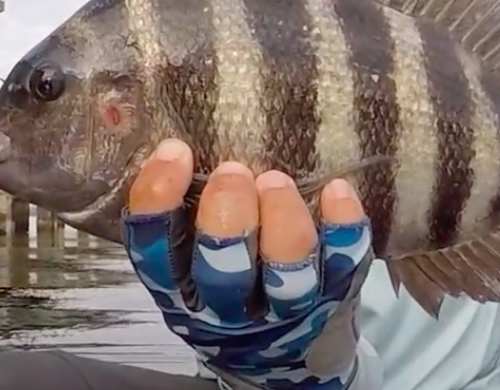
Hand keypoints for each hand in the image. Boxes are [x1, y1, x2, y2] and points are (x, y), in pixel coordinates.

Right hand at [122, 139, 373, 389]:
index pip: (154, 252)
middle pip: (222, 270)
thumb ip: (180, 212)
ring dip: (281, 220)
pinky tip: (337, 191)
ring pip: (286, 273)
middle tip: (232, 171)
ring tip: (275, 180)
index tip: (175, 150)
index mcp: (179, 293)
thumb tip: (171, 143)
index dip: (159, 200)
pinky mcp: (333, 300)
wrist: (281, 356)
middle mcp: (227, 309)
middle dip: (227, 214)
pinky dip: (343, 228)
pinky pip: (344, 265)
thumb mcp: (188, 260)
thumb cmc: (225, 284)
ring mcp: (284, 309)